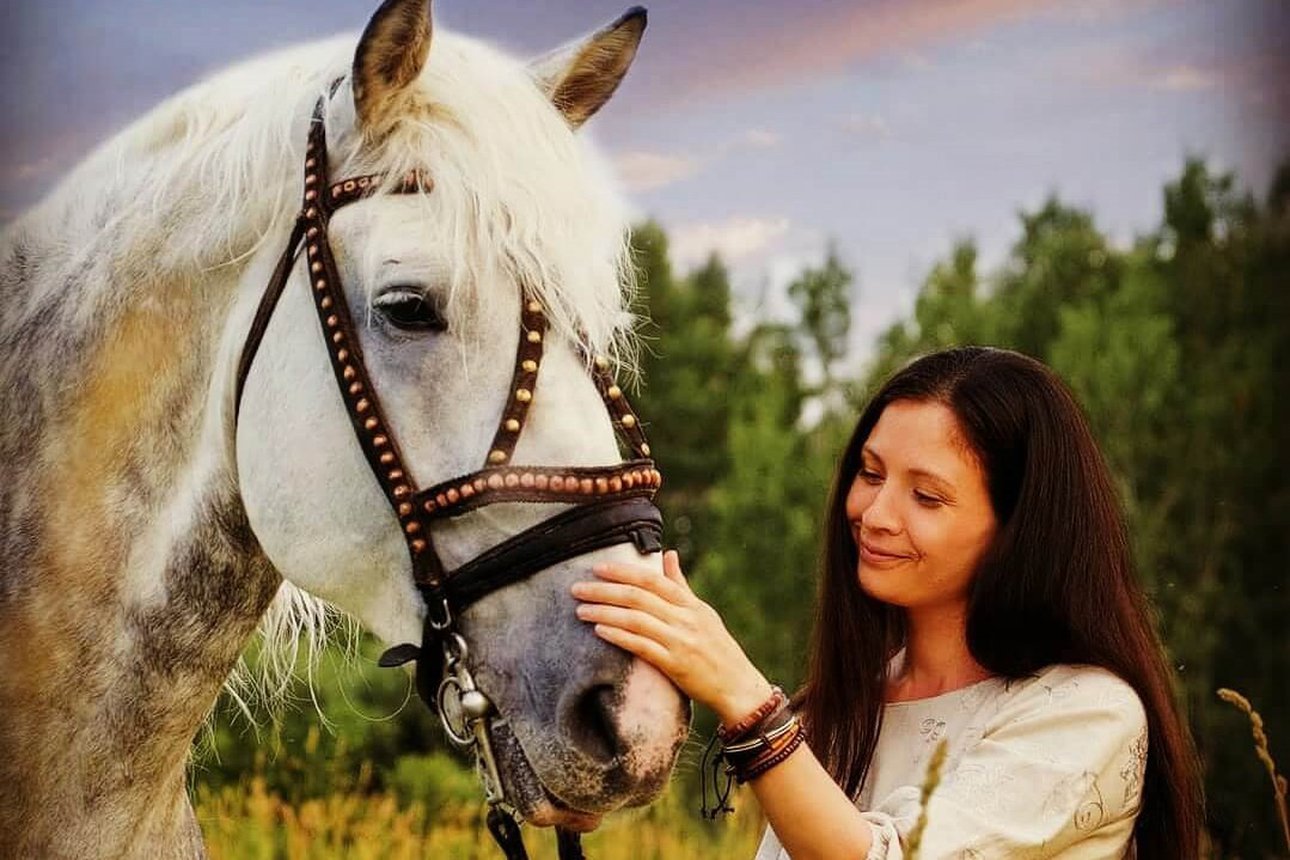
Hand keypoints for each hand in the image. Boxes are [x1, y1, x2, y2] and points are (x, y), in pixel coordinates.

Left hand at [571, 550, 774, 724]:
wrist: (737, 685)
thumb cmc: (718, 648)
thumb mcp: (702, 612)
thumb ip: (681, 586)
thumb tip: (669, 554)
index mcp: (690, 604)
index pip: (653, 580)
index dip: (624, 571)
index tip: (598, 568)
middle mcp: (685, 619)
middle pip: (639, 597)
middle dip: (604, 590)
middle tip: (577, 588)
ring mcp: (680, 642)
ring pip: (636, 620)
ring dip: (605, 612)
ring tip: (581, 609)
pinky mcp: (675, 665)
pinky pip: (642, 647)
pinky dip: (619, 636)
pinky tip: (600, 630)